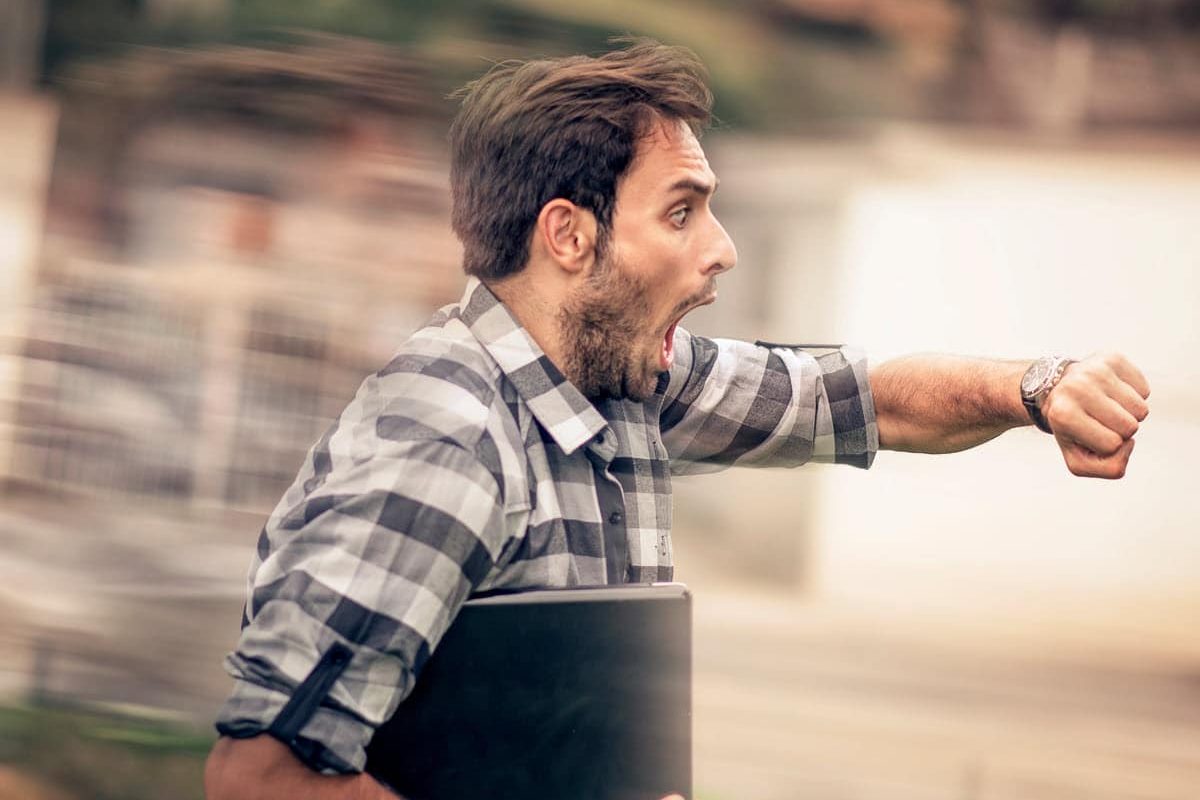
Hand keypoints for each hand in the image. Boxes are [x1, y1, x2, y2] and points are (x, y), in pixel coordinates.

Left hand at [1042, 352, 1149, 478]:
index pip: (1112, 445)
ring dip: (1130, 413)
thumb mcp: (1078, 459)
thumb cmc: (1070, 427)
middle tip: (1100, 420)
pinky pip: (1145, 390)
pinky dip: (1135, 396)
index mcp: (1063, 415)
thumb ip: (1108, 468)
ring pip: (1141, 409)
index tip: (1089, 433)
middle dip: (1120, 430)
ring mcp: (1095, 370)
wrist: (1056, 389)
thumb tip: (1128, 444)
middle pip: (1129, 427)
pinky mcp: (1113, 358)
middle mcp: (1077, 388)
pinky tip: (1113, 393)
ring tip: (1106, 406)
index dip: (1106, 446)